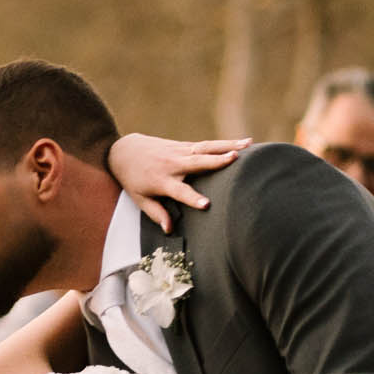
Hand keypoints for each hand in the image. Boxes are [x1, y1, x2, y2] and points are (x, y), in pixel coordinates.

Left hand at [104, 133, 250, 232]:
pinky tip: (244, 144)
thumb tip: (169, 229)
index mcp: (162, 180)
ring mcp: (180, 151)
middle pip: (197, 162)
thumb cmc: (133, 179)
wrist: (124, 151)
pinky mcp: (184, 145)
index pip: (180, 191)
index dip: (192, 198)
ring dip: (228, 146)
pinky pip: (208, 144)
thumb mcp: (140, 199)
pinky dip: (225, 143)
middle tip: (234, 160)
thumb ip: (156, 213)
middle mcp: (173, 164)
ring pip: (206, 148)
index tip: (207, 205)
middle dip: (216, 161)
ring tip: (248, 146)